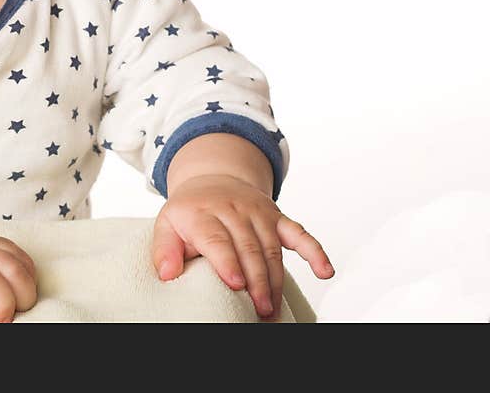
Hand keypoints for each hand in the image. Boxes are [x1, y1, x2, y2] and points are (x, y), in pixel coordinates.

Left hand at [151, 174, 333, 320]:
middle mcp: (233, 210)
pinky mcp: (277, 216)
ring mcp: (258, 212)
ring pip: (271, 248)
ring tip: (274, 308)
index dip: (227, 261)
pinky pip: (299, 233)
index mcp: (203, 213)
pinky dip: (314, 251)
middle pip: (249, 247)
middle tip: (260, 310)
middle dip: (256, 280)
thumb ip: (165, 249)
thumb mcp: (167, 224)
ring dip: (276, 279)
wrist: (212, 179)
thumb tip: (167, 274)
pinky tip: (325, 271)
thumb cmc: (190, 211)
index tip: (235, 284)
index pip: (217, 238)